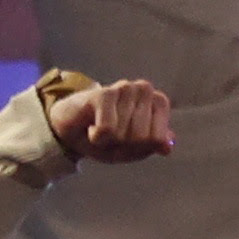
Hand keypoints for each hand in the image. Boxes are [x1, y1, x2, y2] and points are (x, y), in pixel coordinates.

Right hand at [49, 74, 176, 161]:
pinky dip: (97, 137)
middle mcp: (144, 90)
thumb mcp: (133, 150)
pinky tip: (92, 128)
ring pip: (124, 134)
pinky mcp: (104, 93)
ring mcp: (125, 88)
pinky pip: (107, 130)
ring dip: (109, 141)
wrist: (71, 132)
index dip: (139, 149)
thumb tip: (167, 148)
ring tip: (102, 129)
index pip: (158, 139)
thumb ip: (152, 146)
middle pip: (142, 138)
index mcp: (158, 102)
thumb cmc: (107, 139)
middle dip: (125, 145)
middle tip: (113, 135)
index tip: (128, 141)